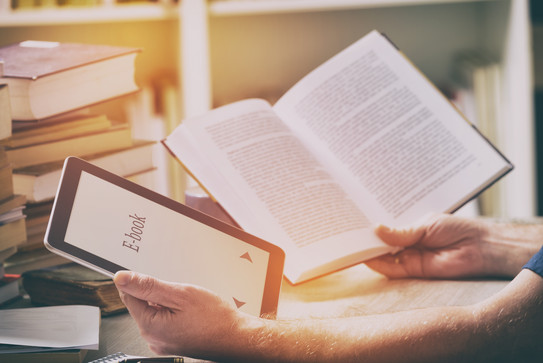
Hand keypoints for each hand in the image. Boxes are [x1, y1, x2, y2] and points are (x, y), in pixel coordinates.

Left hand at [114, 271, 252, 358]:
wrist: (235, 337)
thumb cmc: (214, 318)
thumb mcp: (180, 294)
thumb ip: (148, 286)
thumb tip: (122, 278)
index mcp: (149, 325)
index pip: (128, 295)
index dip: (138, 280)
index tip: (152, 276)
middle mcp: (152, 338)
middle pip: (142, 304)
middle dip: (158, 293)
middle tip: (180, 293)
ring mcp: (162, 342)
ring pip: (155, 311)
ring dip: (168, 302)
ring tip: (189, 305)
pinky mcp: (171, 343)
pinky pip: (165, 321)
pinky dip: (174, 312)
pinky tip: (190, 313)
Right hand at [365, 213, 492, 278]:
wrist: (480, 248)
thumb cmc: (457, 230)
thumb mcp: (425, 226)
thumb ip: (401, 233)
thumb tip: (375, 229)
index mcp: (411, 230)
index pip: (387, 230)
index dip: (372, 228)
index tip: (354, 222)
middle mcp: (408, 244)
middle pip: (382, 245)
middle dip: (367, 241)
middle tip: (348, 235)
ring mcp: (410, 257)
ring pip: (384, 257)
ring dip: (369, 253)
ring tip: (353, 246)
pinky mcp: (414, 270)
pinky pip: (392, 269)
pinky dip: (379, 264)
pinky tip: (368, 257)